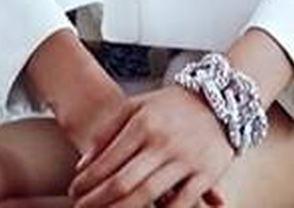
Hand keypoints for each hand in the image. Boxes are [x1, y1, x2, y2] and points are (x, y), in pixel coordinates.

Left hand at [69, 84, 232, 207]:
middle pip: (123, 182)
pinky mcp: (206, 174)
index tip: (73, 193)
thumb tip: (82, 165)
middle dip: (97, 202)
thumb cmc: (171, 104)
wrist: (219, 97)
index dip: (88, 182)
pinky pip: (182, 203)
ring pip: (147, 195)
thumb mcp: (136, 106)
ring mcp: (185, 159)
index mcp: (143, 123)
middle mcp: (162, 141)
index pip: (108, 160)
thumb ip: (108, 132)